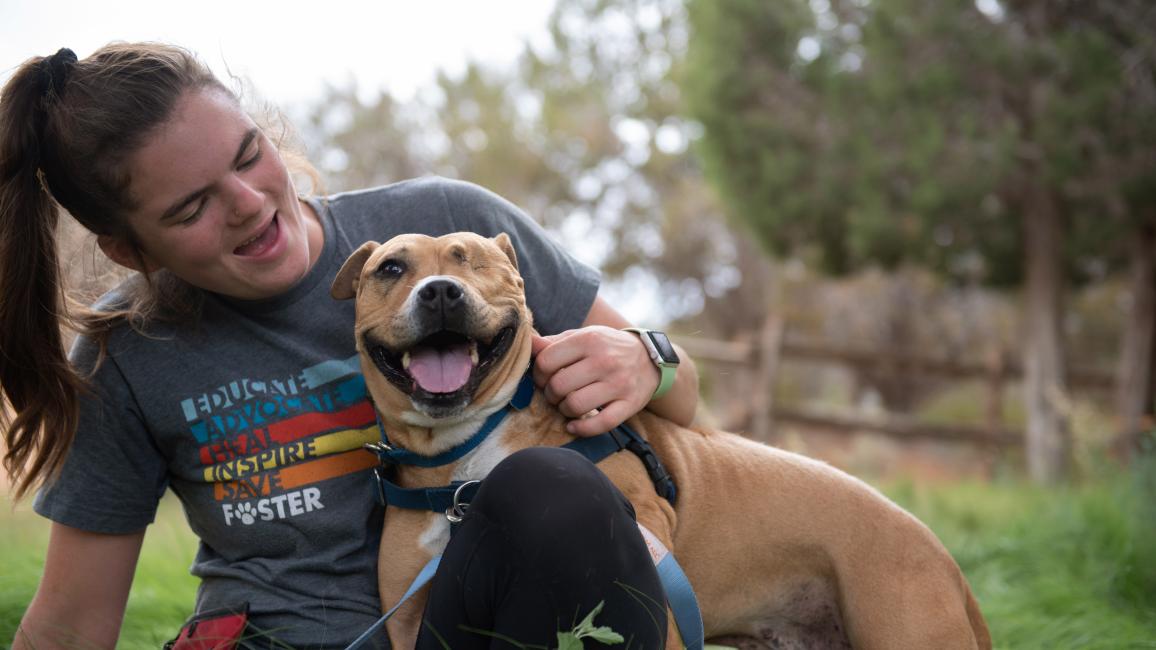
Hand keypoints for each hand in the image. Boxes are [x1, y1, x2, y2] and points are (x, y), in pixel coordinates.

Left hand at [531, 326, 659, 436]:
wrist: (649, 359)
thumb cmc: (607, 348)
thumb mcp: (583, 336)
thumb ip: (554, 342)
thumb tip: (528, 343)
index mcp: (589, 340)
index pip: (546, 361)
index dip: (538, 374)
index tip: (543, 378)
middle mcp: (604, 360)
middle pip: (558, 386)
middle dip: (550, 394)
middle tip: (555, 393)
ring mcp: (618, 384)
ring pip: (575, 406)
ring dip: (564, 410)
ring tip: (567, 405)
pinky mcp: (629, 404)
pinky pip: (600, 424)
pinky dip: (581, 429)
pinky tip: (574, 425)